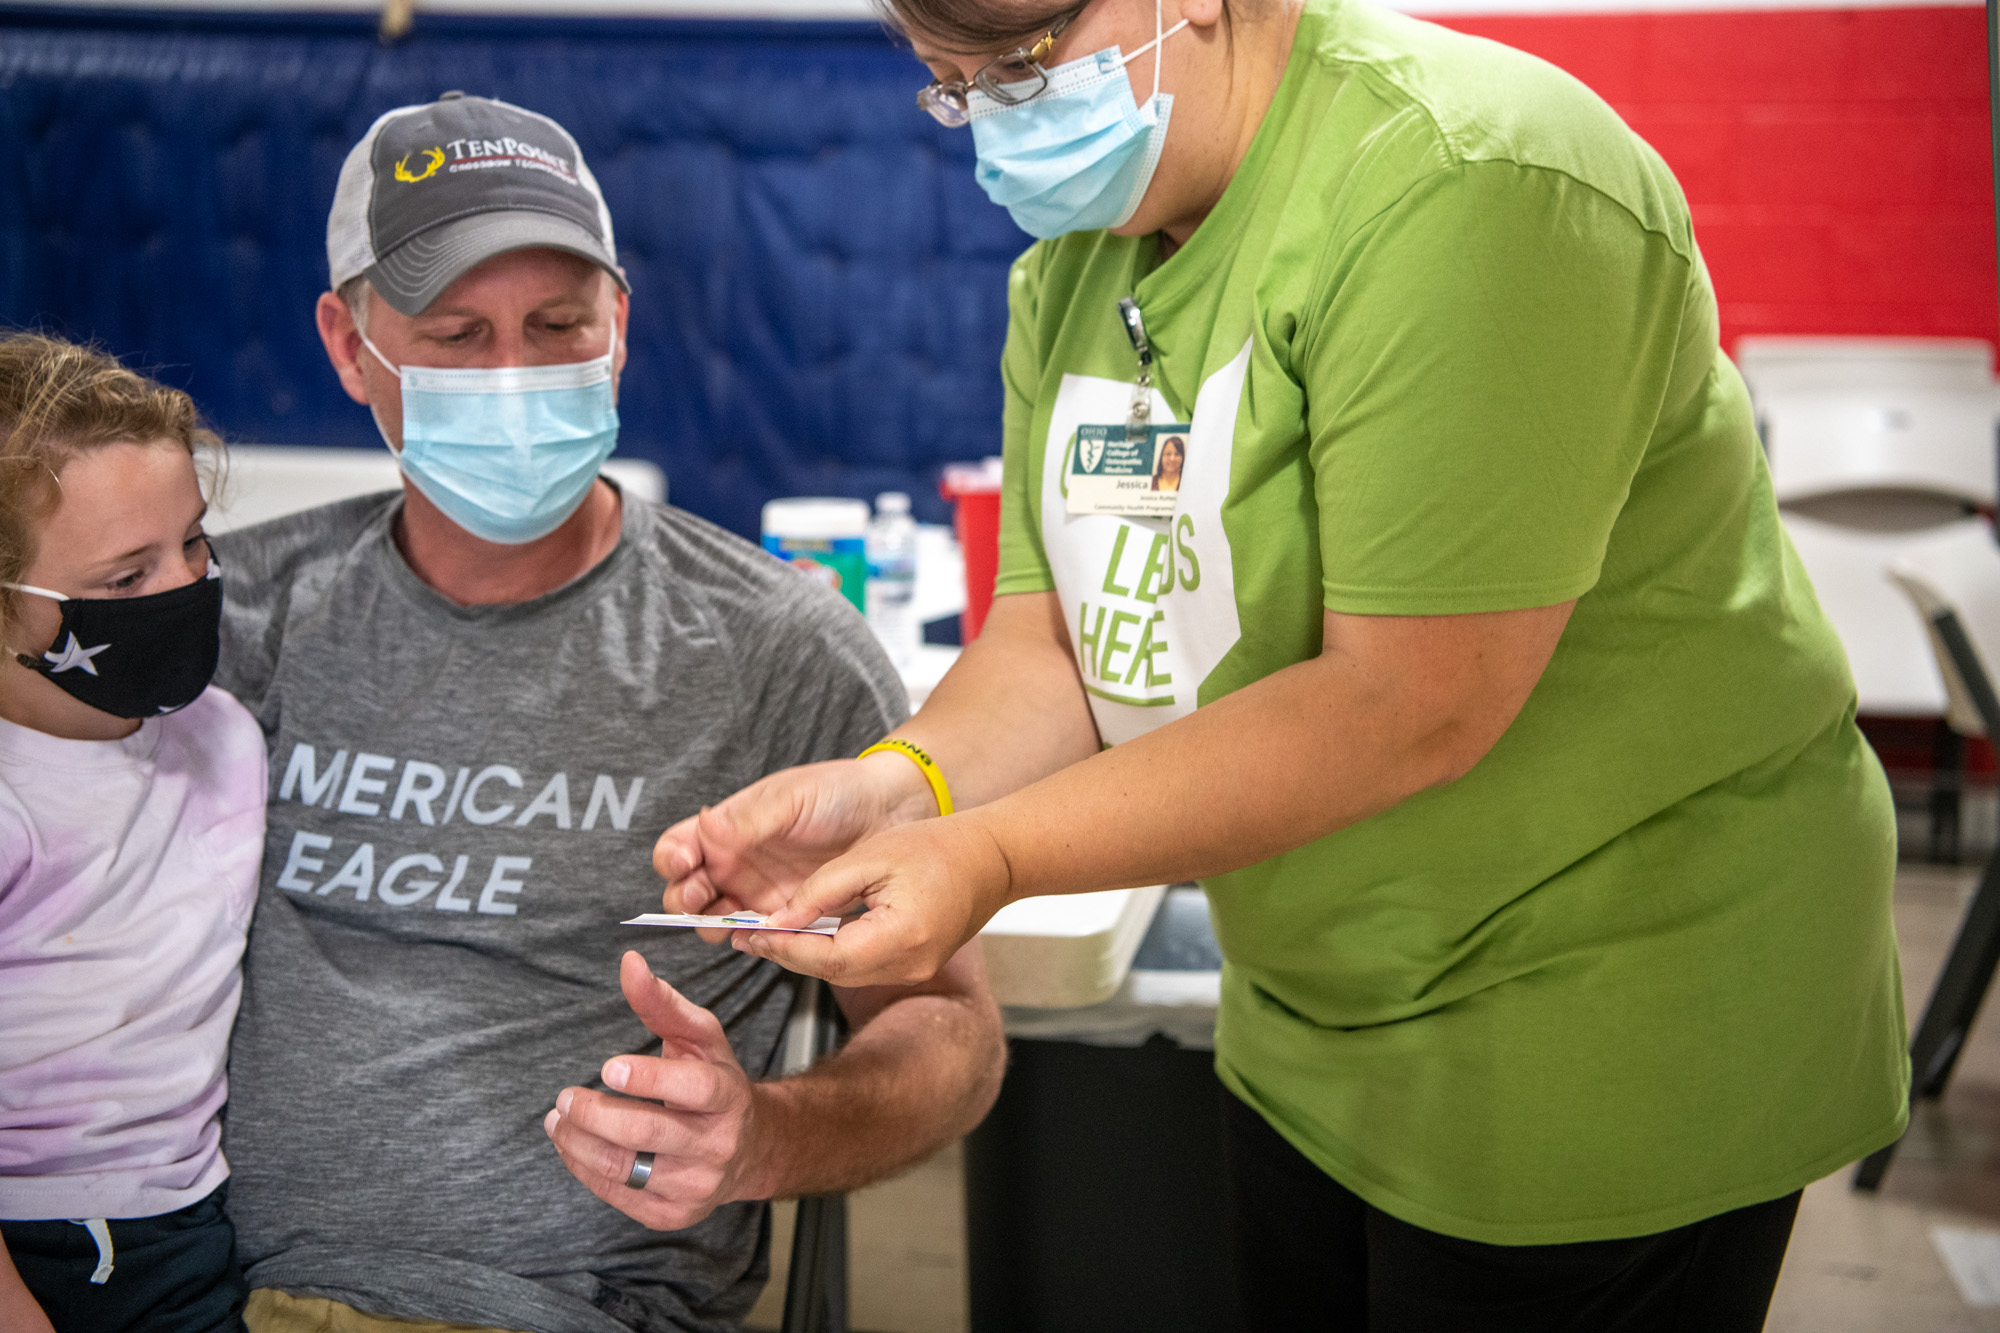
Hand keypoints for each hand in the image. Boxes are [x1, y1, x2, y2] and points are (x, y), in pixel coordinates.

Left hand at [544, 952, 772, 1229]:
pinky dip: (583, 1168)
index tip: (607, 1068)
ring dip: (577, 1142)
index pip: (693, 1089)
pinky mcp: (673, 1214)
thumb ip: (662, 1002)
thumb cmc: (715, 1083)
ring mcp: (696, 1186)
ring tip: (557, 1119)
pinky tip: (571, 1144)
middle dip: (595, 1114)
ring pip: (624, 1167)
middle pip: (647, 1132)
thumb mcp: (700, 1039)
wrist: (750, 1150)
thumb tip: (628, 962)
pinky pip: (616, 1194)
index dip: (650, 1079)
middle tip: (565, 1096)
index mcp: (729, 1096)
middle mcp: (718, 1145)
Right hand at [654, 753, 936, 923]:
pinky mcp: (787, 915)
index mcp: (727, 827)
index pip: (679, 846)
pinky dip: (750, 938)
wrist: (888, 812)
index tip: (683, 862)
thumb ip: (749, 820)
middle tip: (698, 897)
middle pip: (687, 891)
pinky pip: (758, 934)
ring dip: (712, 923)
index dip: (672, 858)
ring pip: (716, 918)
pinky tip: (756, 933)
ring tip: (727, 919)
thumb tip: (706, 828)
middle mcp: (735, 862)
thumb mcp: (791, 799)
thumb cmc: (837, 793)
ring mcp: (759, 891)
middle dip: (684, 898)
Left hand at [738, 814, 1014, 987]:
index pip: (826, 956)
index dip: (784, 946)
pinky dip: (830, 952)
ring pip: (844, 973)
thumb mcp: (871, 856)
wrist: (993, 858)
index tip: (750, 932)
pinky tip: (807, 934)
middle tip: (747, 935)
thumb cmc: (939, 847)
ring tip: (768, 934)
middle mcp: (908, 964)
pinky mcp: (913, 966)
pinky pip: (861, 966)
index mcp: (900, 937)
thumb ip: (822, 889)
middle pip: (832, 972)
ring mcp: (913, 970)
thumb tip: (779, 917)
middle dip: (787, 954)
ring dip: (806, 955)